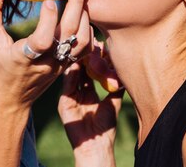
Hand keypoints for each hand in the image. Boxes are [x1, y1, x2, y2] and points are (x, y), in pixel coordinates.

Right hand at [0, 0, 91, 109]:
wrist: (10, 101)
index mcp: (23, 57)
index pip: (42, 40)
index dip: (48, 20)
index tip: (48, 0)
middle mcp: (46, 62)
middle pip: (69, 35)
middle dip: (76, 6)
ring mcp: (59, 65)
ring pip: (81, 42)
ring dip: (84, 16)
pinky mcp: (67, 66)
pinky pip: (84, 48)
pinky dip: (88, 30)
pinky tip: (83, 14)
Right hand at [58, 44, 122, 166]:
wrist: (96, 146)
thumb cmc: (105, 128)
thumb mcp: (112, 103)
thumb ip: (115, 88)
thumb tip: (121, 71)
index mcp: (88, 92)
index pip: (90, 70)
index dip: (94, 58)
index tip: (99, 43)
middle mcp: (78, 92)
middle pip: (80, 69)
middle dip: (85, 55)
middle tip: (89, 40)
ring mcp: (70, 96)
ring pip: (73, 74)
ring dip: (77, 61)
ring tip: (82, 47)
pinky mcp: (64, 103)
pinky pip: (68, 85)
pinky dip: (72, 74)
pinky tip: (76, 63)